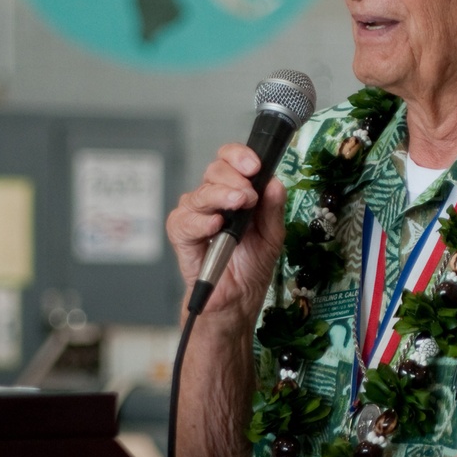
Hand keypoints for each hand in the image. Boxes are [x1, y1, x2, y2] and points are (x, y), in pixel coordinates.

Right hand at [166, 143, 286, 318]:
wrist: (237, 300)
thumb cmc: (251, 266)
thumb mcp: (272, 236)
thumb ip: (273, 209)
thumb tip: (275, 183)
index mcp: (235, 191)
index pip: (230, 159)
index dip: (239, 156)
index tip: (254, 165)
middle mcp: (213, 199)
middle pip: (215, 170)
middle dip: (234, 178)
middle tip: (249, 196)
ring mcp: (195, 215)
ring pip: (200, 192)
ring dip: (221, 195)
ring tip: (239, 204)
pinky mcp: (181, 235)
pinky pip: (184, 220)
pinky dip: (201, 221)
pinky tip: (216, 225)